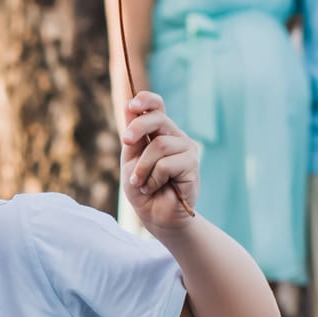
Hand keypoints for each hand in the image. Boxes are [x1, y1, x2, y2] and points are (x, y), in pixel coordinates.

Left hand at [121, 91, 199, 230]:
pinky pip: (166, 164)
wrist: (156, 216)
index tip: (131, 105)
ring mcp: (186, 150)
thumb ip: (133, 136)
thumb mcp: (131, 159)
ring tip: (139, 182)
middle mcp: (175, 137)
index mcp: (160, 132)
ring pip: (160, 145)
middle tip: (125, 141)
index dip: (147, 100)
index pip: (157, 106)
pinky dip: (153, 178)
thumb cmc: (143, 188)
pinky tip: (152, 188)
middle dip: (138, 128)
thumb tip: (128, 105)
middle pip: (158, 118)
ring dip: (143, 167)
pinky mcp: (192, 165)